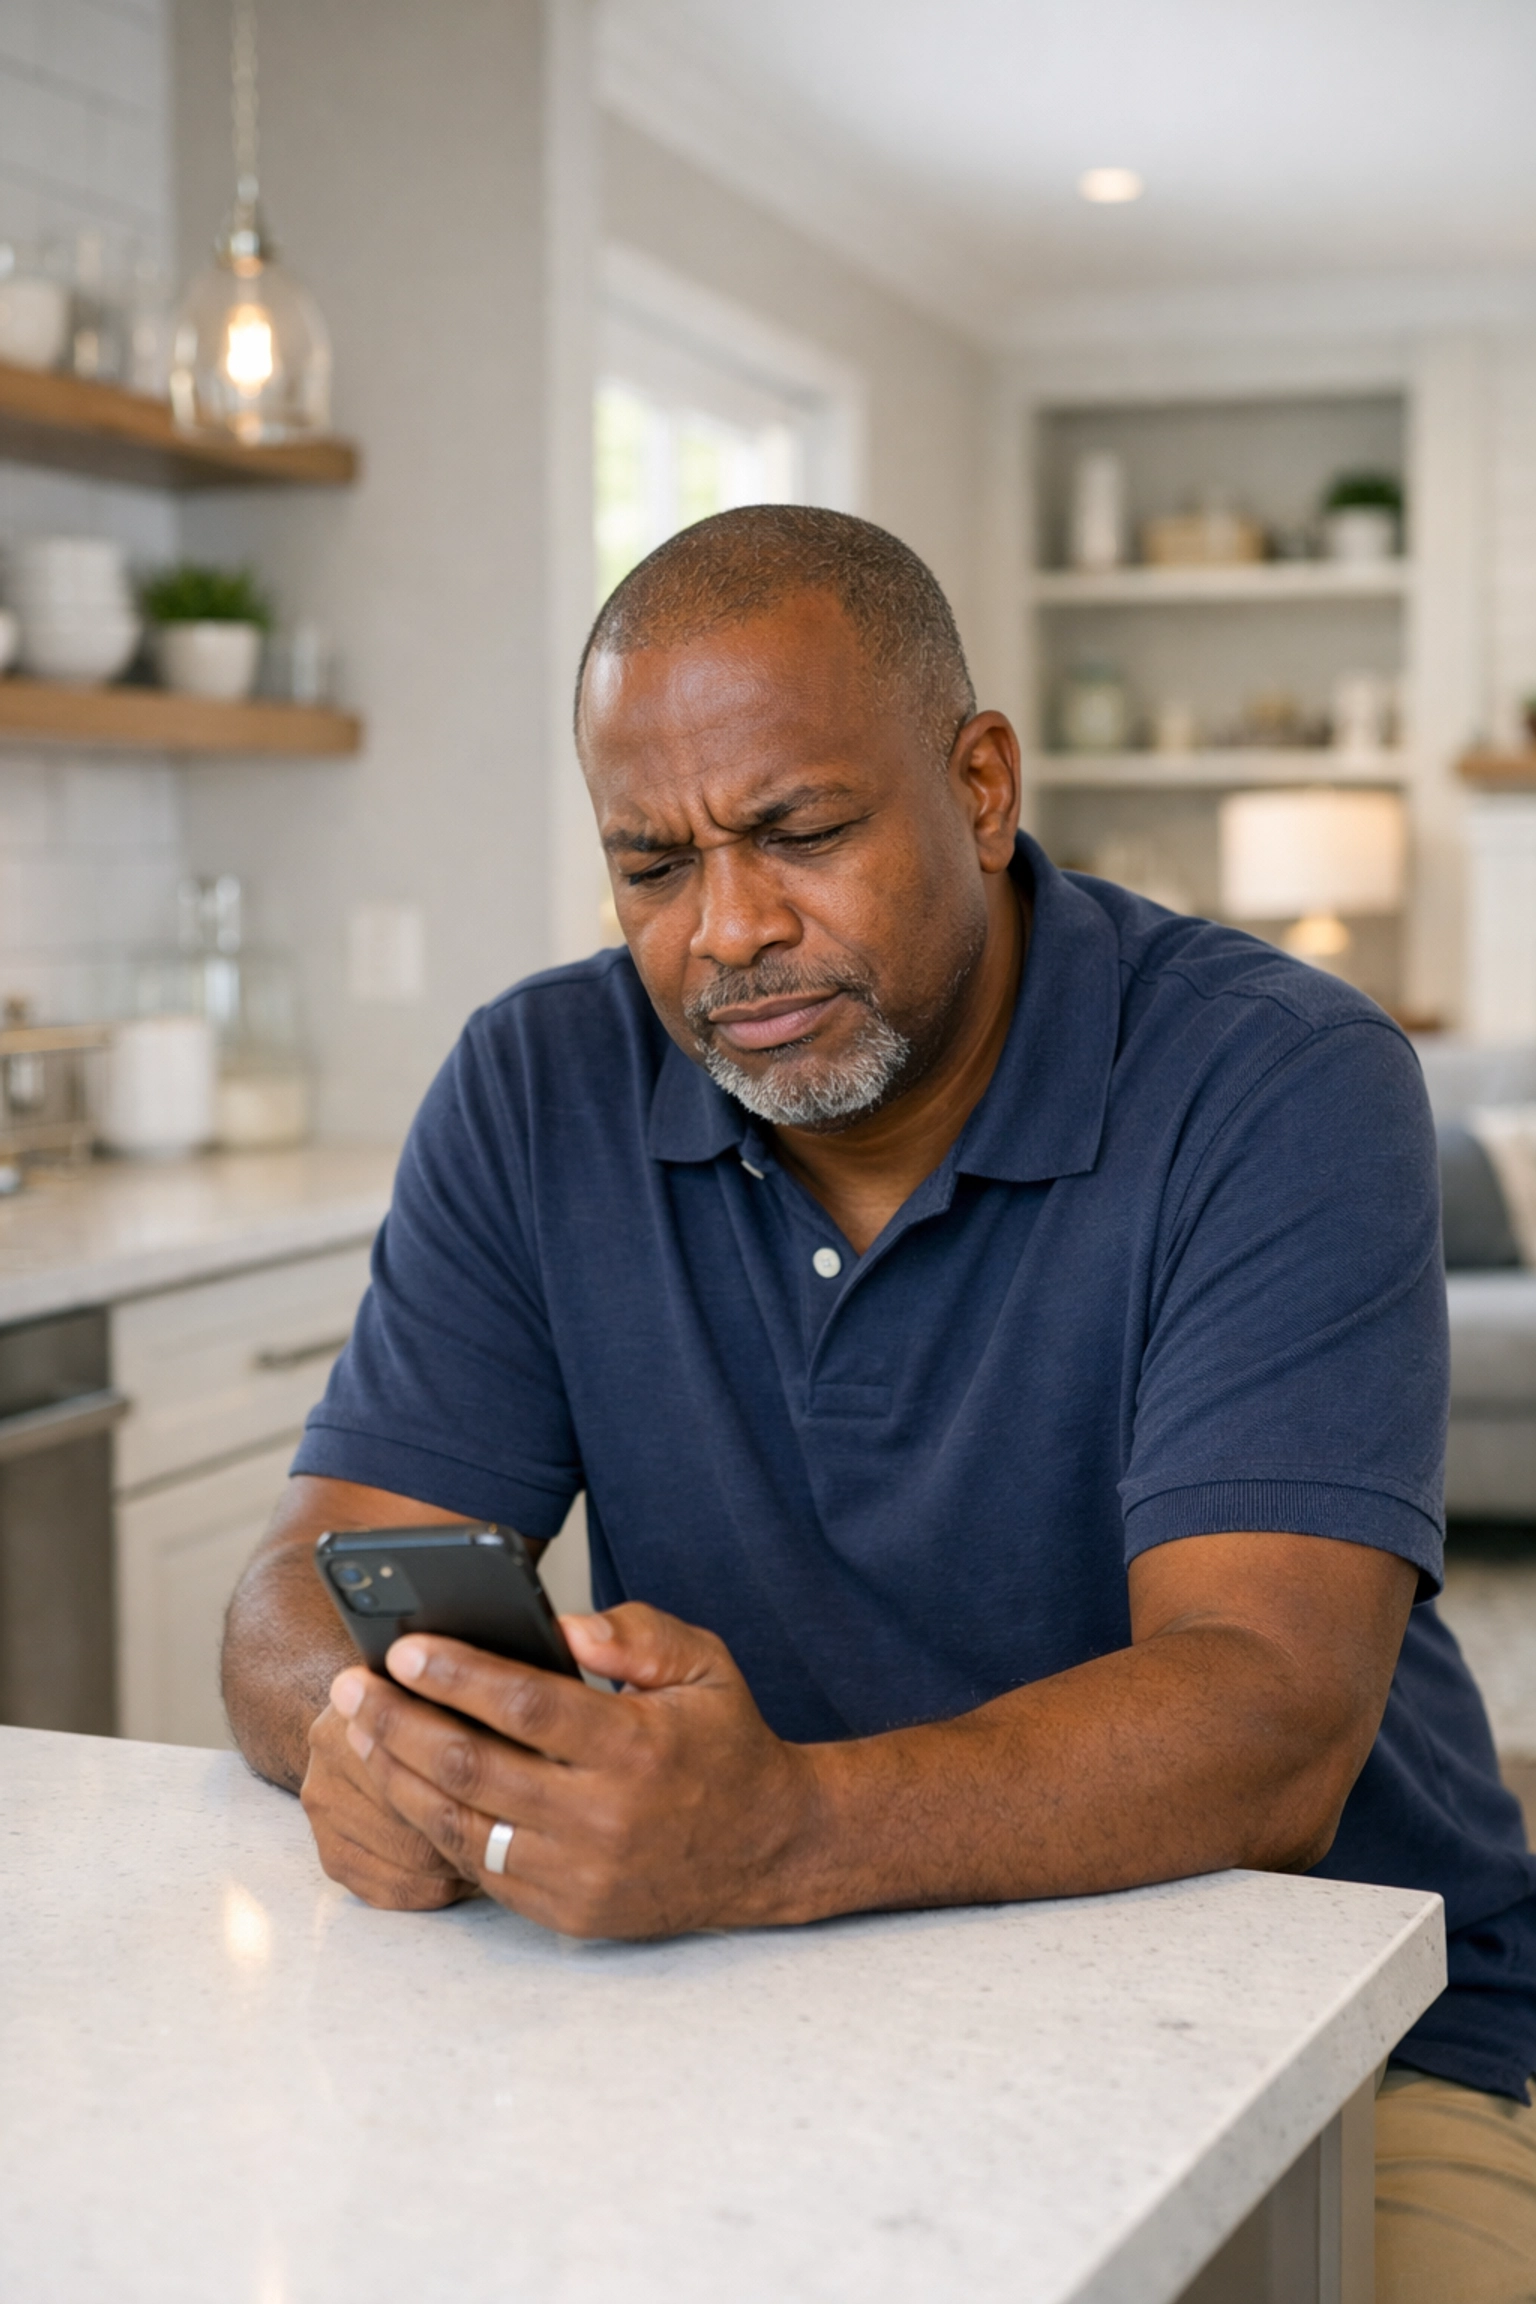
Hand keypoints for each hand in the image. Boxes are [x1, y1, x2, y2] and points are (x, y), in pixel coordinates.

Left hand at [327, 1605, 822, 1937]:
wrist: (766, 1849)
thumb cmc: (723, 1743)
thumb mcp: (705, 1665)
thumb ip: (638, 1634)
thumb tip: (563, 1626)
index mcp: (636, 1748)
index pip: (527, 1706)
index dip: (458, 1674)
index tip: (404, 1647)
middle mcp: (603, 1818)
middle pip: (472, 1767)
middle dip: (399, 1721)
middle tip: (350, 1686)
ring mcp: (579, 1874)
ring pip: (460, 1824)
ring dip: (397, 1775)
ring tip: (360, 1731)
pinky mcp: (564, 1911)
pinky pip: (478, 1866)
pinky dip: (433, 1823)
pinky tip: (404, 1783)